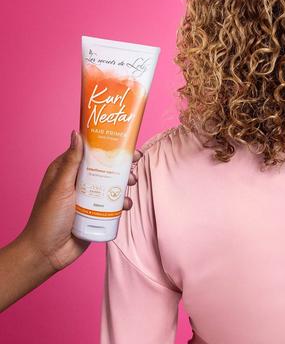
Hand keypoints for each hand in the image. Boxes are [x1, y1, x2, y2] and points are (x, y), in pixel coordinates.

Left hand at [20, 131, 141, 271]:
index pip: (90, 151)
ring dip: (125, 182)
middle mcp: (79, 181)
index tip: (125, 143)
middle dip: (122, 165)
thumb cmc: (47, 218)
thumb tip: (77, 133)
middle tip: (134, 163)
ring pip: (112, 183)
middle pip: (105, 166)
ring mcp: (88, 196)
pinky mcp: (96, 211)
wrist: (47, 253)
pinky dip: (122, 202)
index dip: (108, 146)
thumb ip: (71, 161)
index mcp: (67, 170)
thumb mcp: (61, 186)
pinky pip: (113, 202)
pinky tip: (125, 205)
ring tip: (131, 184)